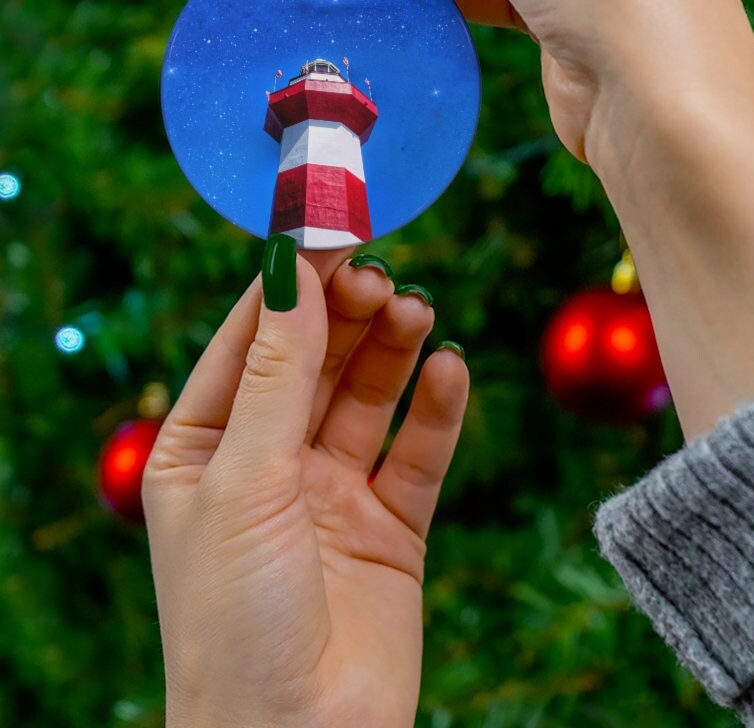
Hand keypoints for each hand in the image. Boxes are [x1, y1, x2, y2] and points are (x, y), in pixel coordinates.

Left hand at [143, 251, 468, 727]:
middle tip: (383, 277)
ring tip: (417, 312)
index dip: (290, 286)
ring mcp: (332, 492)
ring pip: (369, 396)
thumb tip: (293, 270)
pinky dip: (437, 408)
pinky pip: (418, 451)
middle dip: (348, 315)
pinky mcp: (391, 525)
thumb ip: (278, 373)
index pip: (250, 341)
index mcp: (205, 449)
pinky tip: (450, 371)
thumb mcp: (245, 480)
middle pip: (317, 360)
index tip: (331, 232)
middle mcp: (269, 463)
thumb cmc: (235, 620)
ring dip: (394, 350)